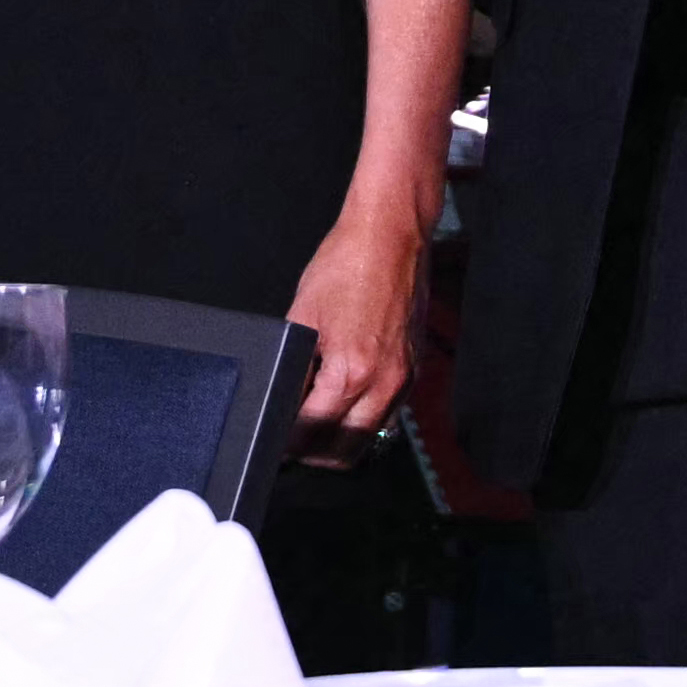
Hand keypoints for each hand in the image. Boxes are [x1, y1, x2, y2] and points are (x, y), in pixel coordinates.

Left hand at [282, 185, 433, 445]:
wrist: (392, 234)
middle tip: (289, 440)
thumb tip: (281, 400)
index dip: (286, 440)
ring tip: (314, 423)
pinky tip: (344, 401)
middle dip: (312, 452)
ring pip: (369, 438)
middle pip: (344, 450)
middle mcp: (385, 382)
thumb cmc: (347, 263)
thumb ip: (291, 366)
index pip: (312, 431)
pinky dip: (363, 420)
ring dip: (339, 440)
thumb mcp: (302, 315)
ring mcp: (404, 378)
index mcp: (353, 371)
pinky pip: (388, 414)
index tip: (272, 438)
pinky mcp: (414, 368)